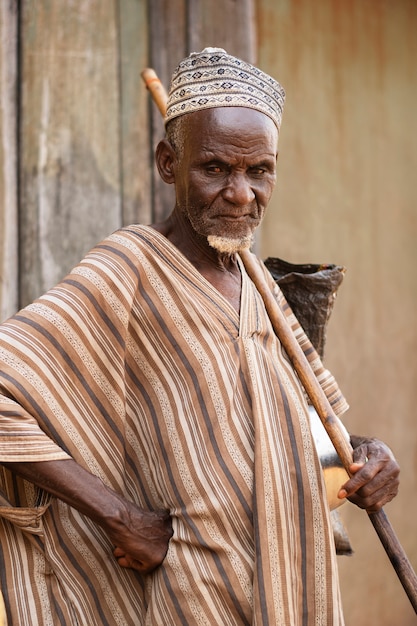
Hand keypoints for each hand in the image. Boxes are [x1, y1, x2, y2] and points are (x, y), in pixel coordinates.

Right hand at [3, 458, 172, 574]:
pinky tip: (122, 553)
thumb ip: (145, 526)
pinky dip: (132, 564)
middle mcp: (169, 530)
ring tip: (120, 551)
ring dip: (132, 557)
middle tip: (121, 549)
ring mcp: (164, 543)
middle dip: (136, 551)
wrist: (116, 515)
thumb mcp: (139, 517)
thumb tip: (140, 539)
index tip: (127, 542)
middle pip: (154, 550)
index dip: (140, 542)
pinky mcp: (157, 556)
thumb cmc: (122, 513)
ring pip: (149, 561)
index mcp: (165, 519)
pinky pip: (145, 568)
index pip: (157, 539)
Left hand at [338, 436, 399, 511]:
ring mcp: (394, 483)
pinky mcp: (394, 492)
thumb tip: (352, 469)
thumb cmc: (368, 450)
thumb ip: (357, 458)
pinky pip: (378, 506)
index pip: (366, 475)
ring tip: (350, 495)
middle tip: (344, 491)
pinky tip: (359, 498)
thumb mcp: (361, 449)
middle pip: (369, 490)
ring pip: (373, 501)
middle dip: (353, 493)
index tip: (340, 493)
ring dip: (358, 501)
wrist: (382, 451)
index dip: (352, 485)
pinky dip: (366, 505)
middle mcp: (392, 471)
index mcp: (383, 458)